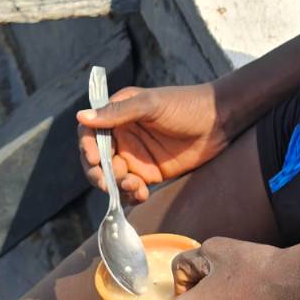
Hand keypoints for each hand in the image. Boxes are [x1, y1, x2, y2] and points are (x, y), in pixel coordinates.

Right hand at [76, 82, 228, 200]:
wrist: (219, 122)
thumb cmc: (185, 104)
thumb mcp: (151, 105)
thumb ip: (118, 113)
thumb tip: (80, 116)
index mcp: (119, 114)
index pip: (91, 132)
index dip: (87, 147)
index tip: (95, 159)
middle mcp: (123, 136)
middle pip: (97, 160)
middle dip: (99, 173)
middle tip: (109, 183)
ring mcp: (136, 156)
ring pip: (113, 178)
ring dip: (117, 186)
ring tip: (136, 186)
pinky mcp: (150, 174)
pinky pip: (131, 189)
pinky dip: (131, 195)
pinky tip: (143, 194)